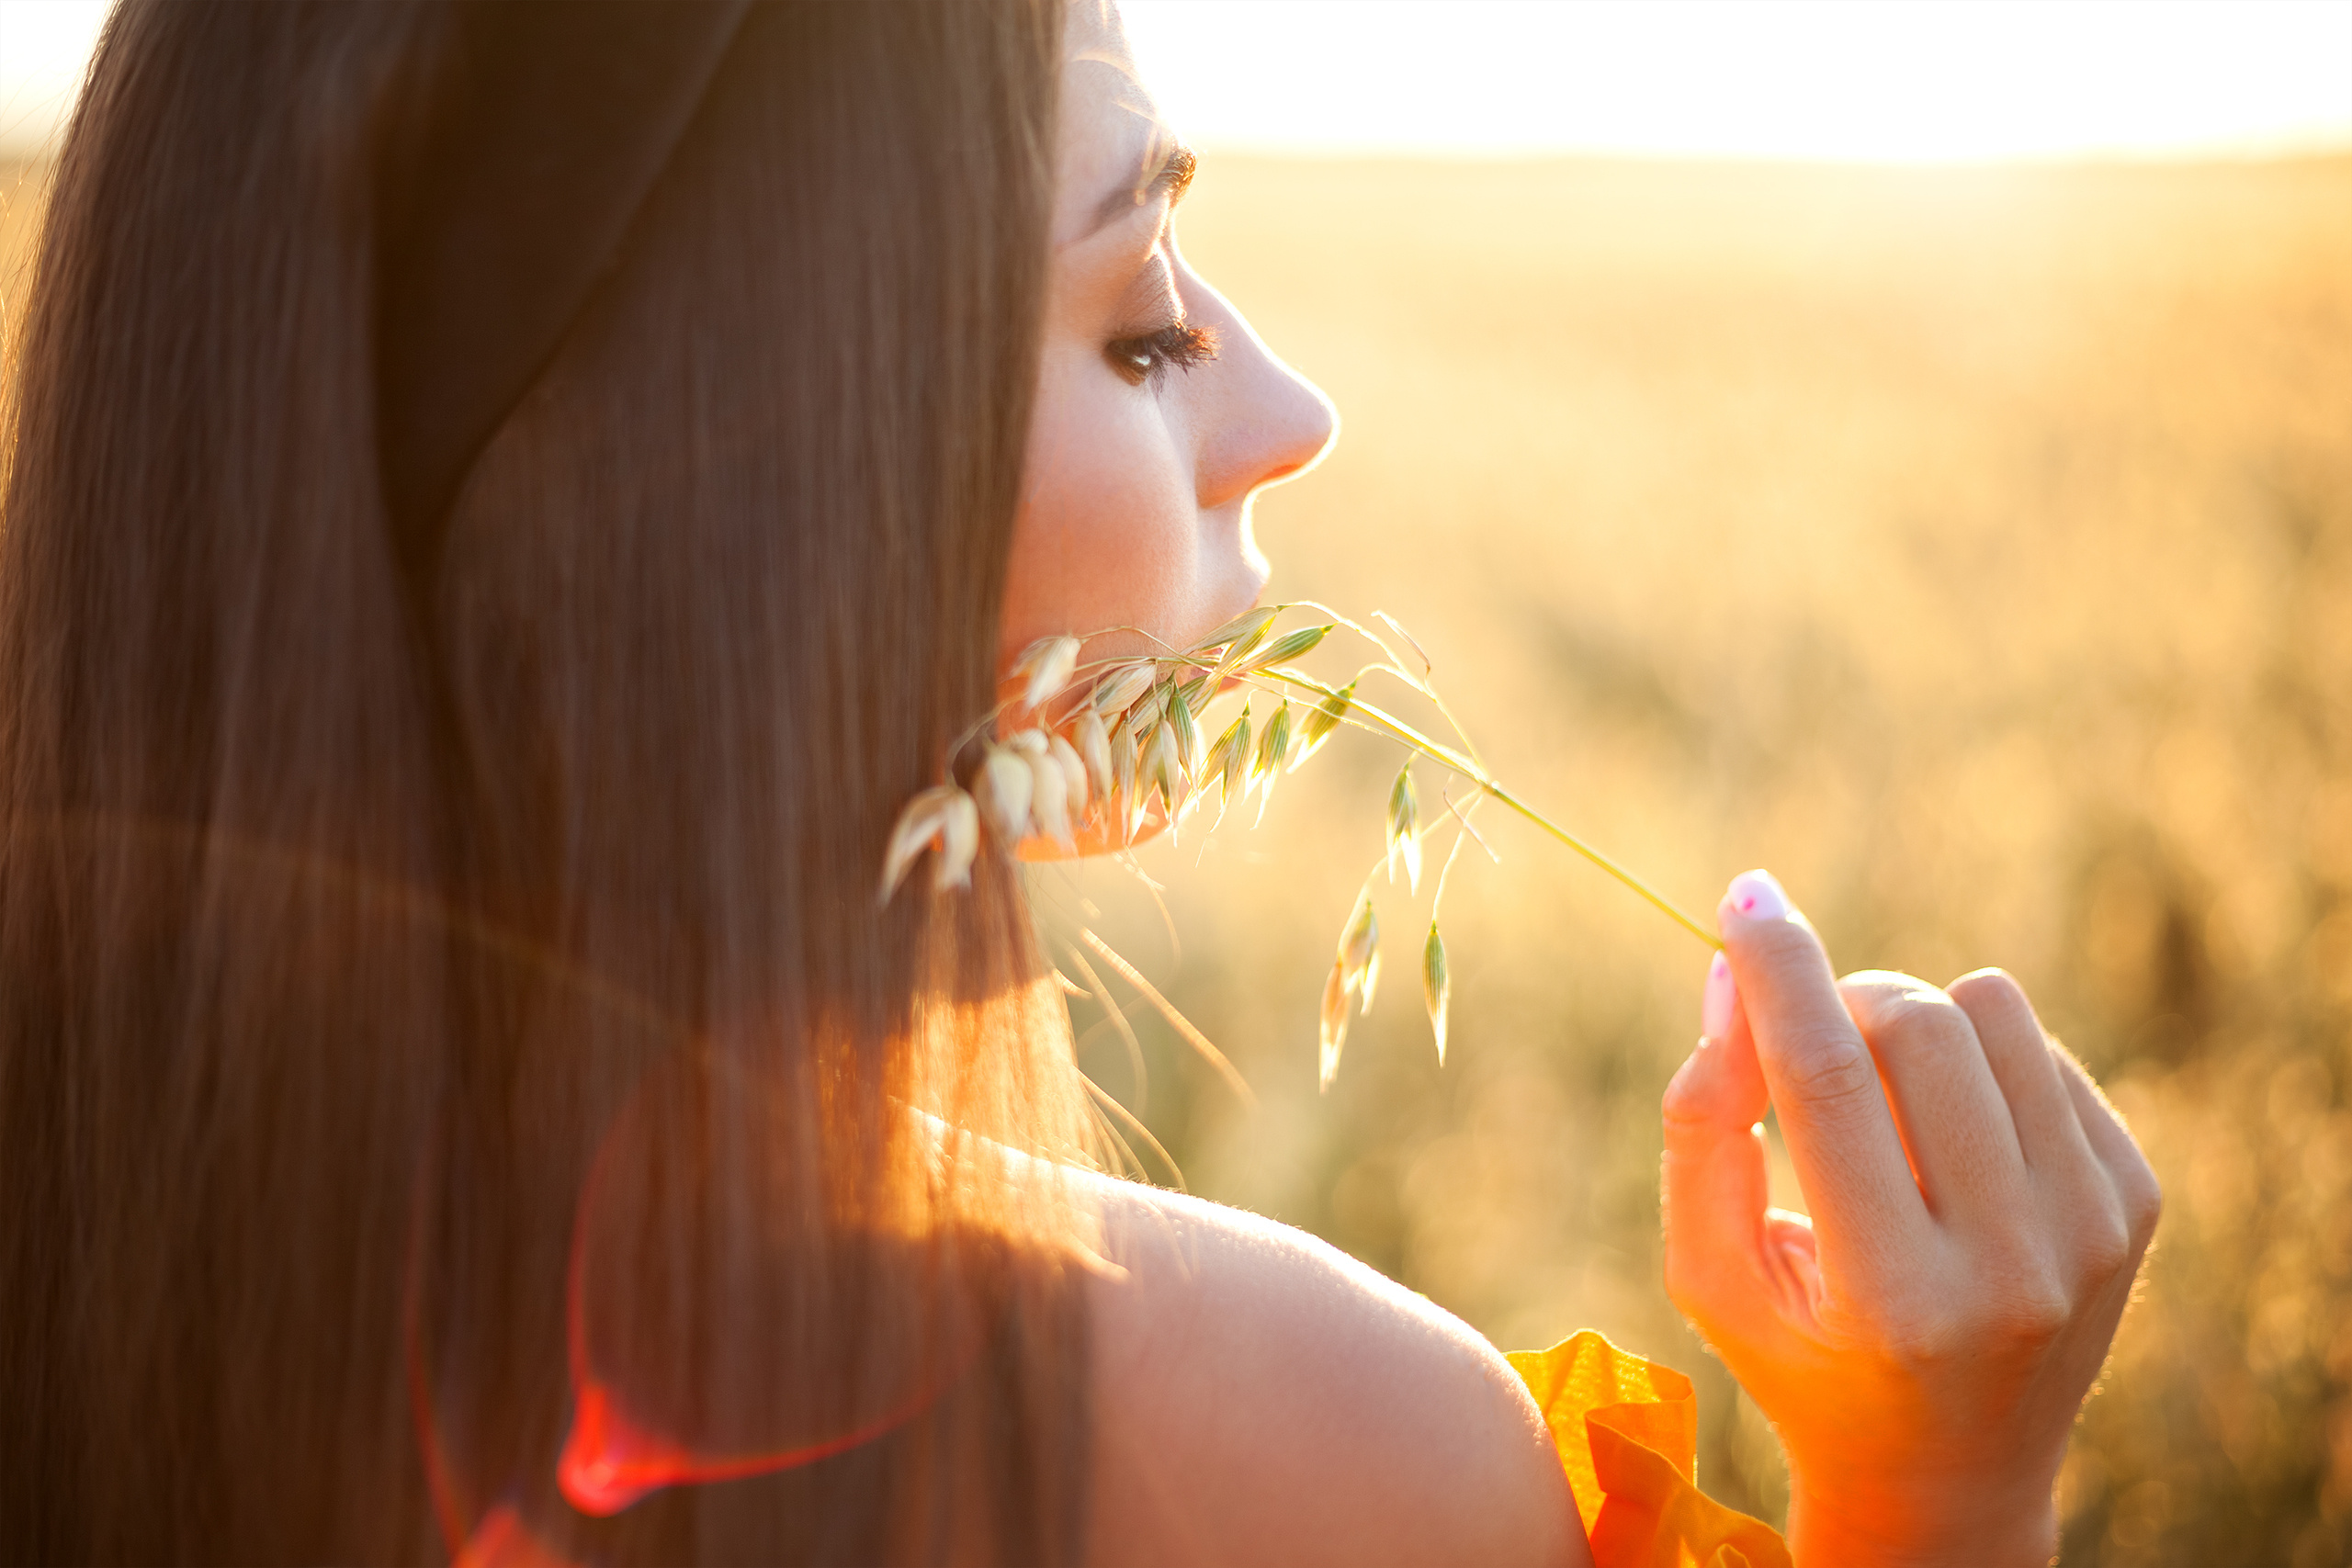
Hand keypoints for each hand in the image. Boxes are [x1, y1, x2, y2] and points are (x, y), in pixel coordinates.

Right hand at [1660, 871, 2159, 1567]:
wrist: (1952, 1478)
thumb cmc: (1802, 1360)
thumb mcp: (1712, 1273)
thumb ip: (1699, 1127)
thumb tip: (1730, 976)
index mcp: (1893, 1296)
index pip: (1828, 1081)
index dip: (1779, 972)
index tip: (1744, 896)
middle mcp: (2012, 1268)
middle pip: (1920, 1027)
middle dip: (1845, 999)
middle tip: (1811, 1038)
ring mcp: (2092, 1236)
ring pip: (1995, 1014)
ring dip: (1916, 1024)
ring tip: (1885, 1101)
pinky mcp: (2137, 1205)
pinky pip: (2046, 1051)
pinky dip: (1980, 1068)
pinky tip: (1951, 1143)